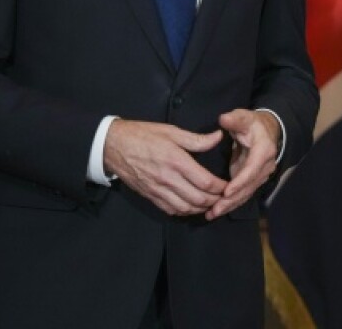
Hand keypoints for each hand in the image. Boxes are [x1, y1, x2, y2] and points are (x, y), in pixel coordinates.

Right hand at [103, 119, 226, 215]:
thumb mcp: (171, 131)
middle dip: (215, 200)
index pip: (205, 181)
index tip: (228, 185)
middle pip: (198, 199)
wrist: (113, 146)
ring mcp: (158, 190)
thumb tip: (218, 137)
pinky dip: (185, 211)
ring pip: (186, 208)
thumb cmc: (143, 135)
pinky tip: (192, 205)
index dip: (220, 187)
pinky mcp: (150, 196)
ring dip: (201, 208)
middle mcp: (168, 179)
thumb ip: (197, 139)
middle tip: (223, 196)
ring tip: (211, 202)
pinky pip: (171, 209)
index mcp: (176, 160)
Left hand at [205, 110, 280, 219]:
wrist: (267, 131)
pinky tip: (217, 211)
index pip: (252, 170)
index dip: (239, 182)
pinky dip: (231, 204)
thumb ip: (234, 119)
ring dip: (229, 206)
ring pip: (245, 194)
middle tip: (213, 210)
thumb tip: (223, 119)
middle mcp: (265, 167)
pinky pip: (243, 195)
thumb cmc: (252, 124)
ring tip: (211, 214)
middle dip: (231, 200)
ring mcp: (260, 176)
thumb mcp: (244, 117)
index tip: (226, 192)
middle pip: (248, 187)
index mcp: (264, 151)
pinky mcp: (253, 182)